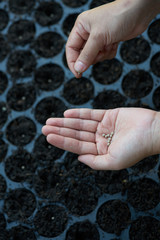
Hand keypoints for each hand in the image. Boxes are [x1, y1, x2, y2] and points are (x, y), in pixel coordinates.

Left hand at [42, 108, 159, 169]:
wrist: (152, 131)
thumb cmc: (136, 149)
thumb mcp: (114, 162)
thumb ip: (95, 162)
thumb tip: (79, 158)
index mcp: (101, 152)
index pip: (77, 146)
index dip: (62, 141)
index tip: (48, 136)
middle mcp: (100, 139)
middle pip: (76, 134)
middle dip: (60, 131)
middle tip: (44, 127)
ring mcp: (104, 127)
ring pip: (80, 124)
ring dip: (65, 122)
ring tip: (50, 120)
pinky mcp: (109, 115)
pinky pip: (91, 114)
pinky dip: (79, 113)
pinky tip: (66, 113)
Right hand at [66, 0, 159, 77]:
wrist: (138, 12)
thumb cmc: (117, 17)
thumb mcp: (98, 37)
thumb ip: (87, 55)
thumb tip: (78, 69)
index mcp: (81, 27)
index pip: (71, 48)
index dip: (73, 62)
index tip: (77, 73)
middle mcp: (88, 33)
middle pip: (83, 54)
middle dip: (92, 57)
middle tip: (100, 52)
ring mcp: (99, 38)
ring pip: (95, 57)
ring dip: (103, 54)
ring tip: (109, 44)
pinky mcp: (108, 42)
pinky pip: (105, 55)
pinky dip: (110, 52)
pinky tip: (115, 43)